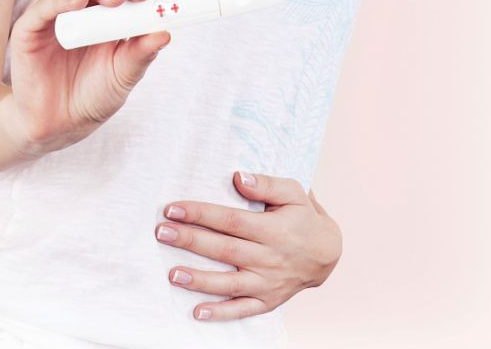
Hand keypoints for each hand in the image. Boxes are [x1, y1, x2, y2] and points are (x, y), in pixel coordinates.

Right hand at [1, 0, 175, 158]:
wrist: (61, 126)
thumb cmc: (93, 96)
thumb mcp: (124, 75)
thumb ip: (142, 53)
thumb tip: (166, 32)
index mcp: (106, 11)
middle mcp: (79, 5)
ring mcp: (52, 14)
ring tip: (116, 0)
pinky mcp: (28, 29)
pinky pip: (42, 6)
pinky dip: (61, 0)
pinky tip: (81, 2)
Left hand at [154, 171, 341, 320]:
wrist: (328, 254)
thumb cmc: (304, 218)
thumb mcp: (294, 193)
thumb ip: (267, 185)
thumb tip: (239, 178)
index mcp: (272, 229)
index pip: (230, 221)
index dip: (201, 214)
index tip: (173, 209)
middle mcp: (268, 258)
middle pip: (224, 249)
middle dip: (190, 241)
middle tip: (162, 233)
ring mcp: (267, 282)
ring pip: (230, 283)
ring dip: (200, 280)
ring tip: (172, 275)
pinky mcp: (267, 300)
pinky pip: (242, 309)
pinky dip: (221, 313)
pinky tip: (197, 312)